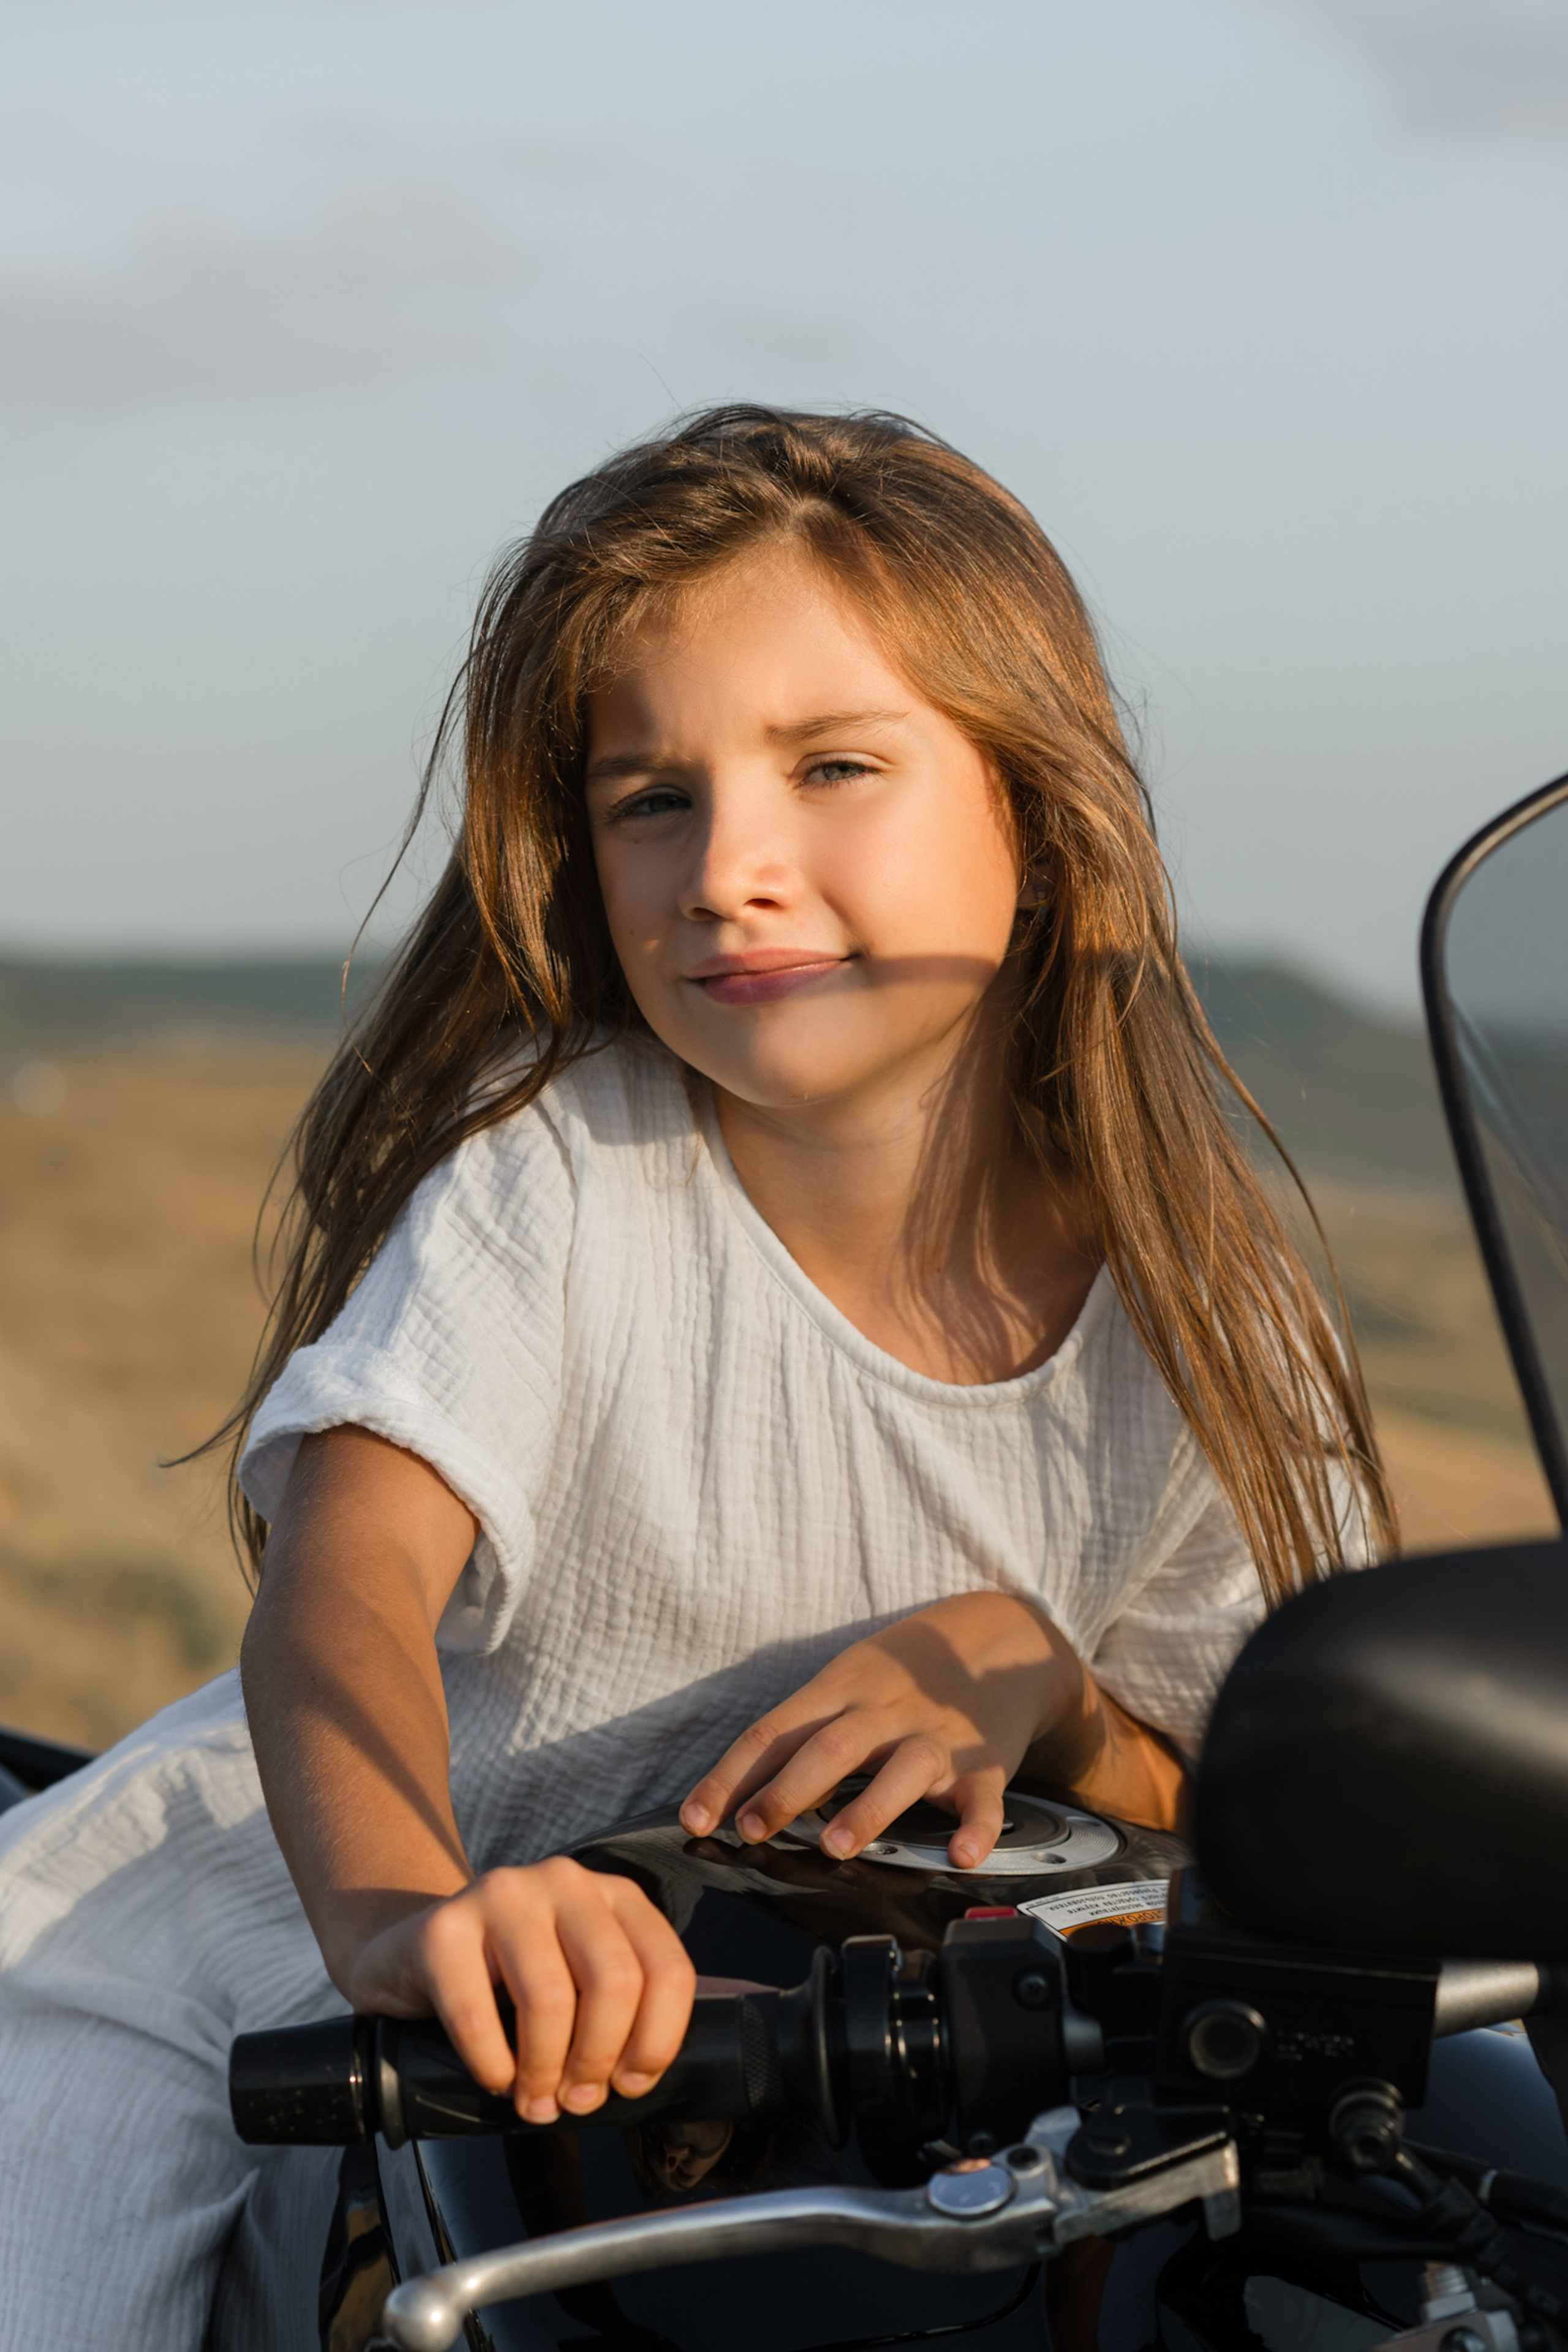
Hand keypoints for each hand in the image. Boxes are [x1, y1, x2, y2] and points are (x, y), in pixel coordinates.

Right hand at [344, 1859, 696, 2124]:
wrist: (413, 1952)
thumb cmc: (510, 1980)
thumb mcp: (578, 1978)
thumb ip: (618, 2009)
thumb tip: (637, 2078)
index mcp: (614, 1895)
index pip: (666, 1968)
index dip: (657, 2040)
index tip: (630, 2084)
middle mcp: (565, 1882)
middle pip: (615, 1981)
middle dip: (598, 2059)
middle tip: (577, 2100)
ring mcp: (503, 1895)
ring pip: (550, 1999)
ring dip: (544, 2072)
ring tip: (535, 2102)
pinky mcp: (444, 1927)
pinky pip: (476, 2016)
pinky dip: (493, 2067)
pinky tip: (496, 2079)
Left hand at [679, 1590, 1085, 1869]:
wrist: (998, 1636)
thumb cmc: (902, 1673)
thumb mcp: (846, 1682)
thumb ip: (802, 1735)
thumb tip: (740, 1797)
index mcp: (840, 1689)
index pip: (773, 1731)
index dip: (731, 1776)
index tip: (695, 1818)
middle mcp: (884, 1712)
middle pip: (830, 1747)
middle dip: (786, 1790)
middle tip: (751, 1828)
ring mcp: (936, 1737)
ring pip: (902, 1770)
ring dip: (867, 1809)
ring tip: (835, 1846)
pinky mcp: (985, 1763)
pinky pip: (981, 1798)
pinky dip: (975, 1828)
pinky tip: (961, 1856)